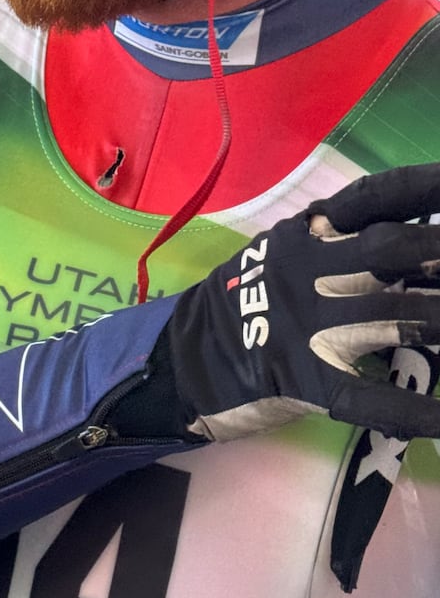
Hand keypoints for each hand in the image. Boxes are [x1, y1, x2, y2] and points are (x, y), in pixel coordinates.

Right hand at [149, 164, 439, 442]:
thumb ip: (338, 242)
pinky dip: (412, 411)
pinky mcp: (305, 380)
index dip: (423, 186)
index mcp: (307, 233)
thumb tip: (416, 241)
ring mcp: (309, 324)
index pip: (375, 197)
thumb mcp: (284, 254)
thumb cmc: (243, 300)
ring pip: (394, 317)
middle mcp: (311, 268)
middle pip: (393, 249)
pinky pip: (367, 397)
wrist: (182, 357)